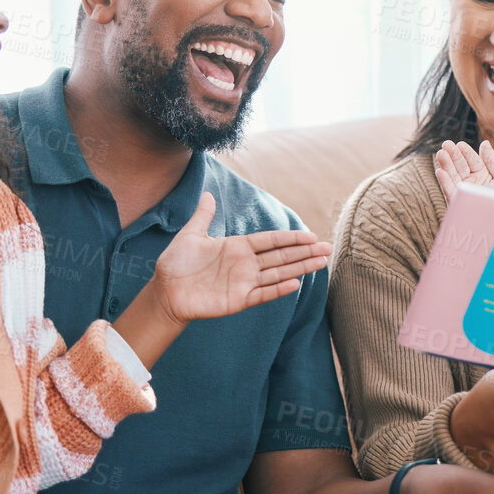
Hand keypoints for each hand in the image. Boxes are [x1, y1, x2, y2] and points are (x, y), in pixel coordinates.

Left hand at [148, 192, 329, 321]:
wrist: (166, 291)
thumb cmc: (176, 263)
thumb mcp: (190, 235)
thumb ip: (203, 216)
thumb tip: (209, 194)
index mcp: (237, 247)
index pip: (271, 240)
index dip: (291, 238)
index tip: (311, 235)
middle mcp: (245, 264)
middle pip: (281, 256)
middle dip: (304, 252)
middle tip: (327, 248)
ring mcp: (244, 282)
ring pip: (278, 273)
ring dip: (300, 268)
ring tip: (321, 262)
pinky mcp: (239, 300)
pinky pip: (263, 293)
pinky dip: (278, 289)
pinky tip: (295, 283)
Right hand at [433, 140, 493, 200]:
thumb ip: (492, 161)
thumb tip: (484, 143)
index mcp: (483, 175)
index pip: (472, 161)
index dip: (466, 152)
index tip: (459, 144)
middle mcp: (471, 183)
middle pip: (460, 166)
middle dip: (452, 156)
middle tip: (445, 144)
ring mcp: (464, 192)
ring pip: (452, 176)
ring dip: (445, 165)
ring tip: (440, 154)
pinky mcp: (458, 203)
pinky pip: (450, 192)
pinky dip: (444, 182)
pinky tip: (440, 172)